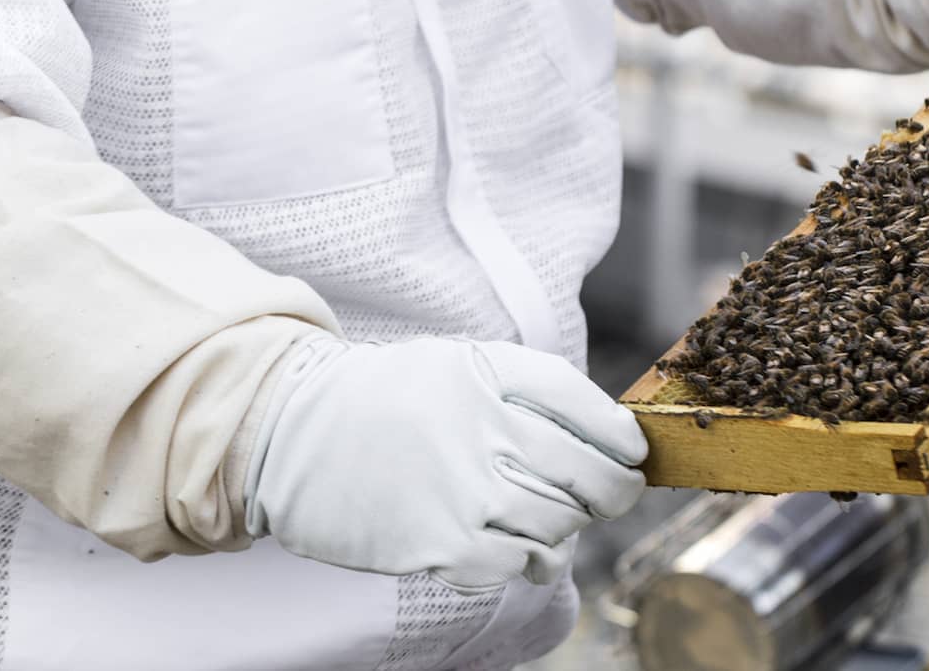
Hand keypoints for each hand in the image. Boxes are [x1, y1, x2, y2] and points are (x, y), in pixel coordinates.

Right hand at [247, 336, 647, 590]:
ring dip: (568, 527)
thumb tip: (598, 433)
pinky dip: (529, 560)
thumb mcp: (455, 365)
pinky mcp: (441, 544)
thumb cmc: (386, 398)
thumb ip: (520, 390)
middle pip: (588, 472)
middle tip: (614, 494)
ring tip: (556, 520)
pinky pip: (517, 563)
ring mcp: (464, 489)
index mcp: (488, 372)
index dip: (620, 435)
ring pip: (560, 524)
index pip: (584, 405)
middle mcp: (484, 427)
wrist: (295, 433)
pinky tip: (520, 549)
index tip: (633, 452)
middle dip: (614, 490)